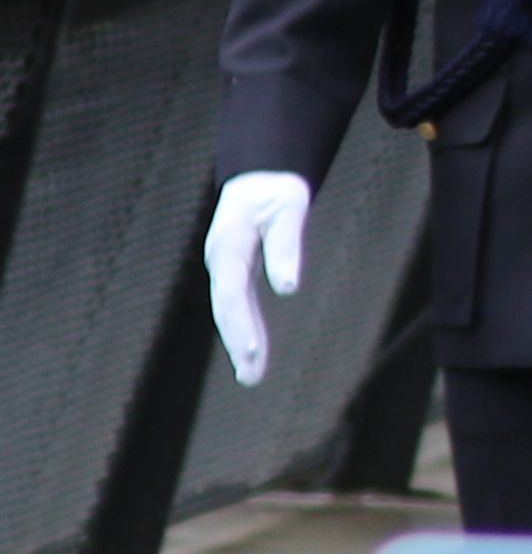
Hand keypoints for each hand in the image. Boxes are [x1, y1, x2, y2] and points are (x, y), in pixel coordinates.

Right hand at [205, 173, 308, 388]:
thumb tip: (288, 288)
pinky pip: (238, 305)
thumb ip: (286, 245)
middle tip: (251, 378)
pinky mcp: (235, 272)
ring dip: (241, 342)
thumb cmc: (275, 189)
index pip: (232, 294)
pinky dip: (245, 327)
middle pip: (227, 309)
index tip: (251, 351)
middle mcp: (220, 262)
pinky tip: (254, 350)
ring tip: (252, 376)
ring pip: (231, 311)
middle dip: (239, 343)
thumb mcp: (288, 208)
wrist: (260, 175)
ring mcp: (225, 269)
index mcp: (228, 248)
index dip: (240, 324)